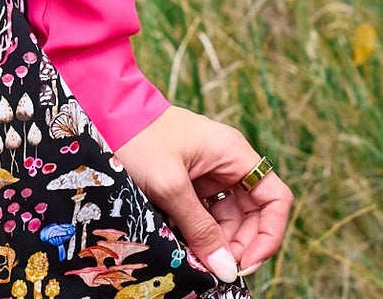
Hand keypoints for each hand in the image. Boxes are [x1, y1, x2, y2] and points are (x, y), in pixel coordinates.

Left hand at [116, 105, 292, 283]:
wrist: (106, 112)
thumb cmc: (139, 138)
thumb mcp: (170, 185)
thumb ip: (199, 228)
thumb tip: (227, 270)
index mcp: (234, 154)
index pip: (276, 199)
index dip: (270, 234)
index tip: (247, 262)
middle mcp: (228, 163)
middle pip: (254, 214)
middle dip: (240, 244)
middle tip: (217, 267)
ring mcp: (210, 172)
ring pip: (230, 218)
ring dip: (219, 241)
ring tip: (197, 257)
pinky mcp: (191, 182)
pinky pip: (208, 214)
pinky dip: (201, 232)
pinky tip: (187, 244)